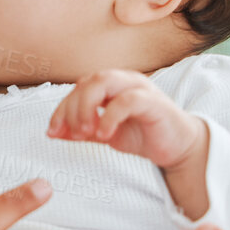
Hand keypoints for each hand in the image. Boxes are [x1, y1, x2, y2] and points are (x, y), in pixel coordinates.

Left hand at [48, 69, 202, 168]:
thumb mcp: (105, 133)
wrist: (178, 148)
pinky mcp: (154, 101)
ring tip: (86, 131)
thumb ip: (81, 130)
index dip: (61, 110)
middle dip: (73, 108)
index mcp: (110, 84)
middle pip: (88, 81)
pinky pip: (128, 100)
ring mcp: (139, 87)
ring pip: (104, 81)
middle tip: (72, 133)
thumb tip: (53, 132)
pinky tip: (105, 135)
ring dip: (88, 107)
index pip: (78, 89)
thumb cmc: (143, 134)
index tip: (52, 131)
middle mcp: (123, 80)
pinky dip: (110, 116)